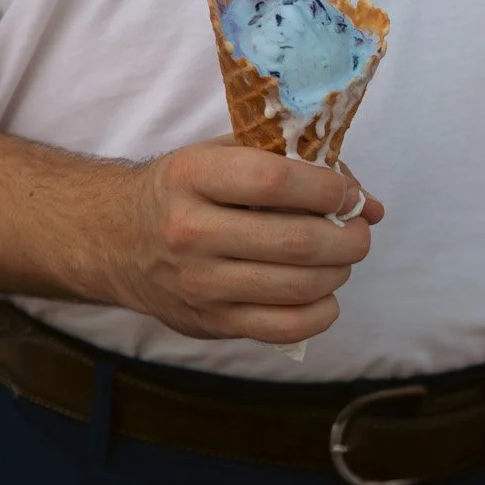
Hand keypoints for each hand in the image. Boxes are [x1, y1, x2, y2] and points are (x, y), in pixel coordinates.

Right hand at [95, 137, 385, 344]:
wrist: (116, 240)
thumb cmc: (186, 191)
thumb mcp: (220, 156)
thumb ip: (290, 164)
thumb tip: (368, 202)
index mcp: (191, 176)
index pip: (277, 181)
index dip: (330, 189)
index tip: (349, 194)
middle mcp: (190, 232)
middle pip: (298, 241)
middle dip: (349, 237)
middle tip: (358, 230)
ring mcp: (200, 284)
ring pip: (299, 286)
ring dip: (339, 272)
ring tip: (341, 258)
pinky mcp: (211, 322)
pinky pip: (286, 328)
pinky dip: (322, 312)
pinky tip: (324, 294)